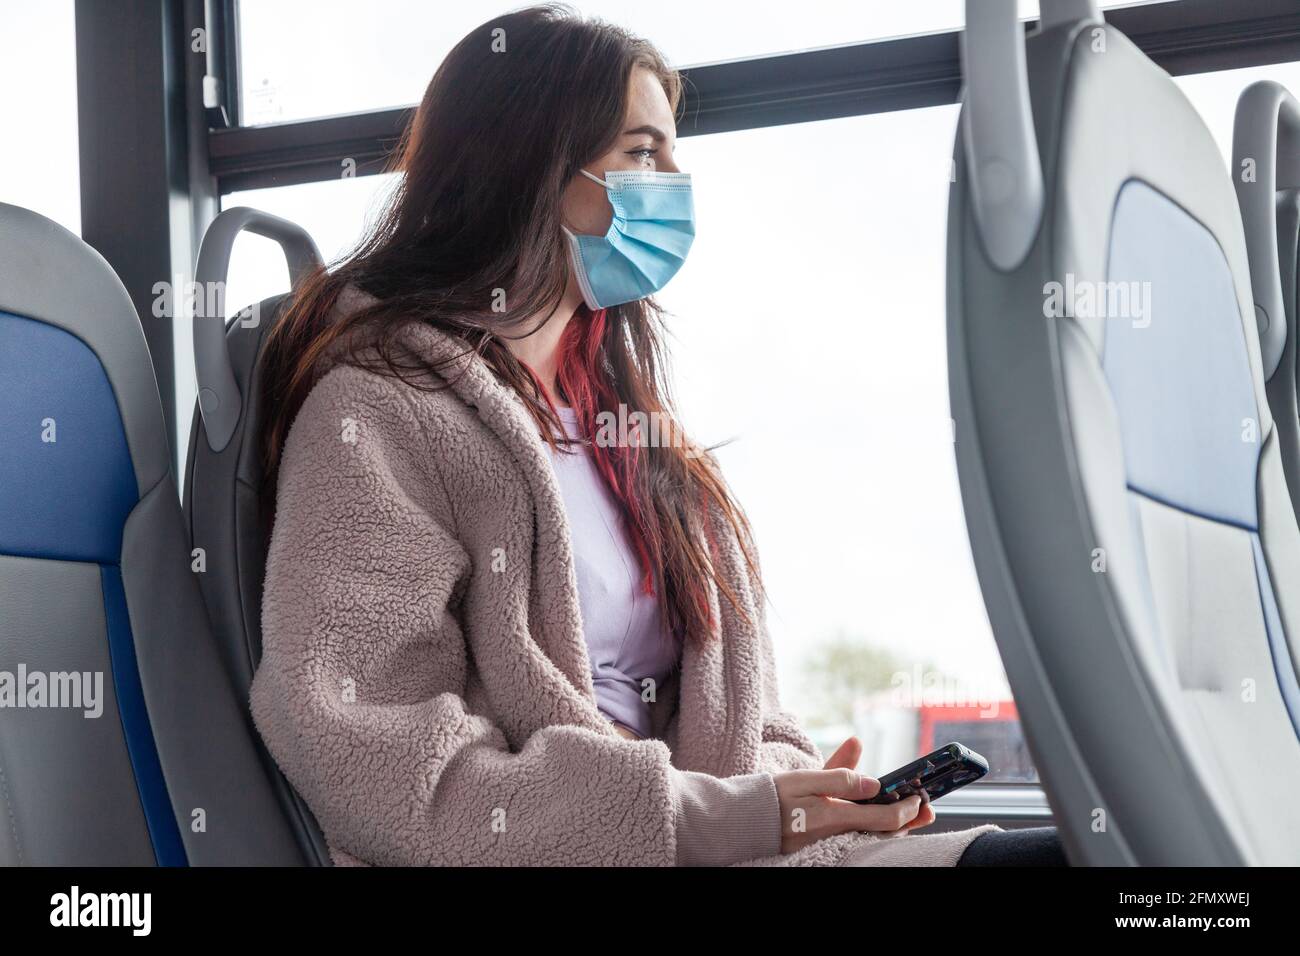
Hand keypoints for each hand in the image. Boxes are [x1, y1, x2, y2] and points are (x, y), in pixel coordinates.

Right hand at [773, 737, 934, 854]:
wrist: (743, 823)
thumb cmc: (770, 798)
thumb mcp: (804, 779)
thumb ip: (839, 778)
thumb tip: (874, 782)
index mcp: (833, 818)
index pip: (883, 819)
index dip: (906, 808)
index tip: (918, 795)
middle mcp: (836, 835)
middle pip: (882, 833)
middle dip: (907, 820)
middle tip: (926, 809)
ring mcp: (830, 842)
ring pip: (871, 836)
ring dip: (893, 825)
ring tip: (910, 814)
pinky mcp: (823, 844)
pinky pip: (856, 836)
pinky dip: (873, 827)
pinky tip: (877, 818)